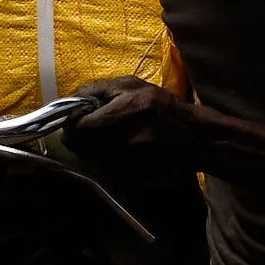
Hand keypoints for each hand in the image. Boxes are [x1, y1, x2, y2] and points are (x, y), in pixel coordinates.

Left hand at [68, 76, 200, 170]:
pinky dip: (101, 159)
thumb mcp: (133, 85)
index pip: (79, 126)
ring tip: (105, 136)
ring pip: (87, 158)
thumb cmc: (163, 107)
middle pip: (79, 145)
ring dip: (88, 147)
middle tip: (88, 126)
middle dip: (78, 135)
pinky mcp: (128, 178)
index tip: (76, 116)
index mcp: (128, 111)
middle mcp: (126, 142)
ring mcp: (127, 164)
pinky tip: (115, 149)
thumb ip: (98, 89)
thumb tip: (72, 101)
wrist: (194, 140)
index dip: (71, 121)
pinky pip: (100, 169)